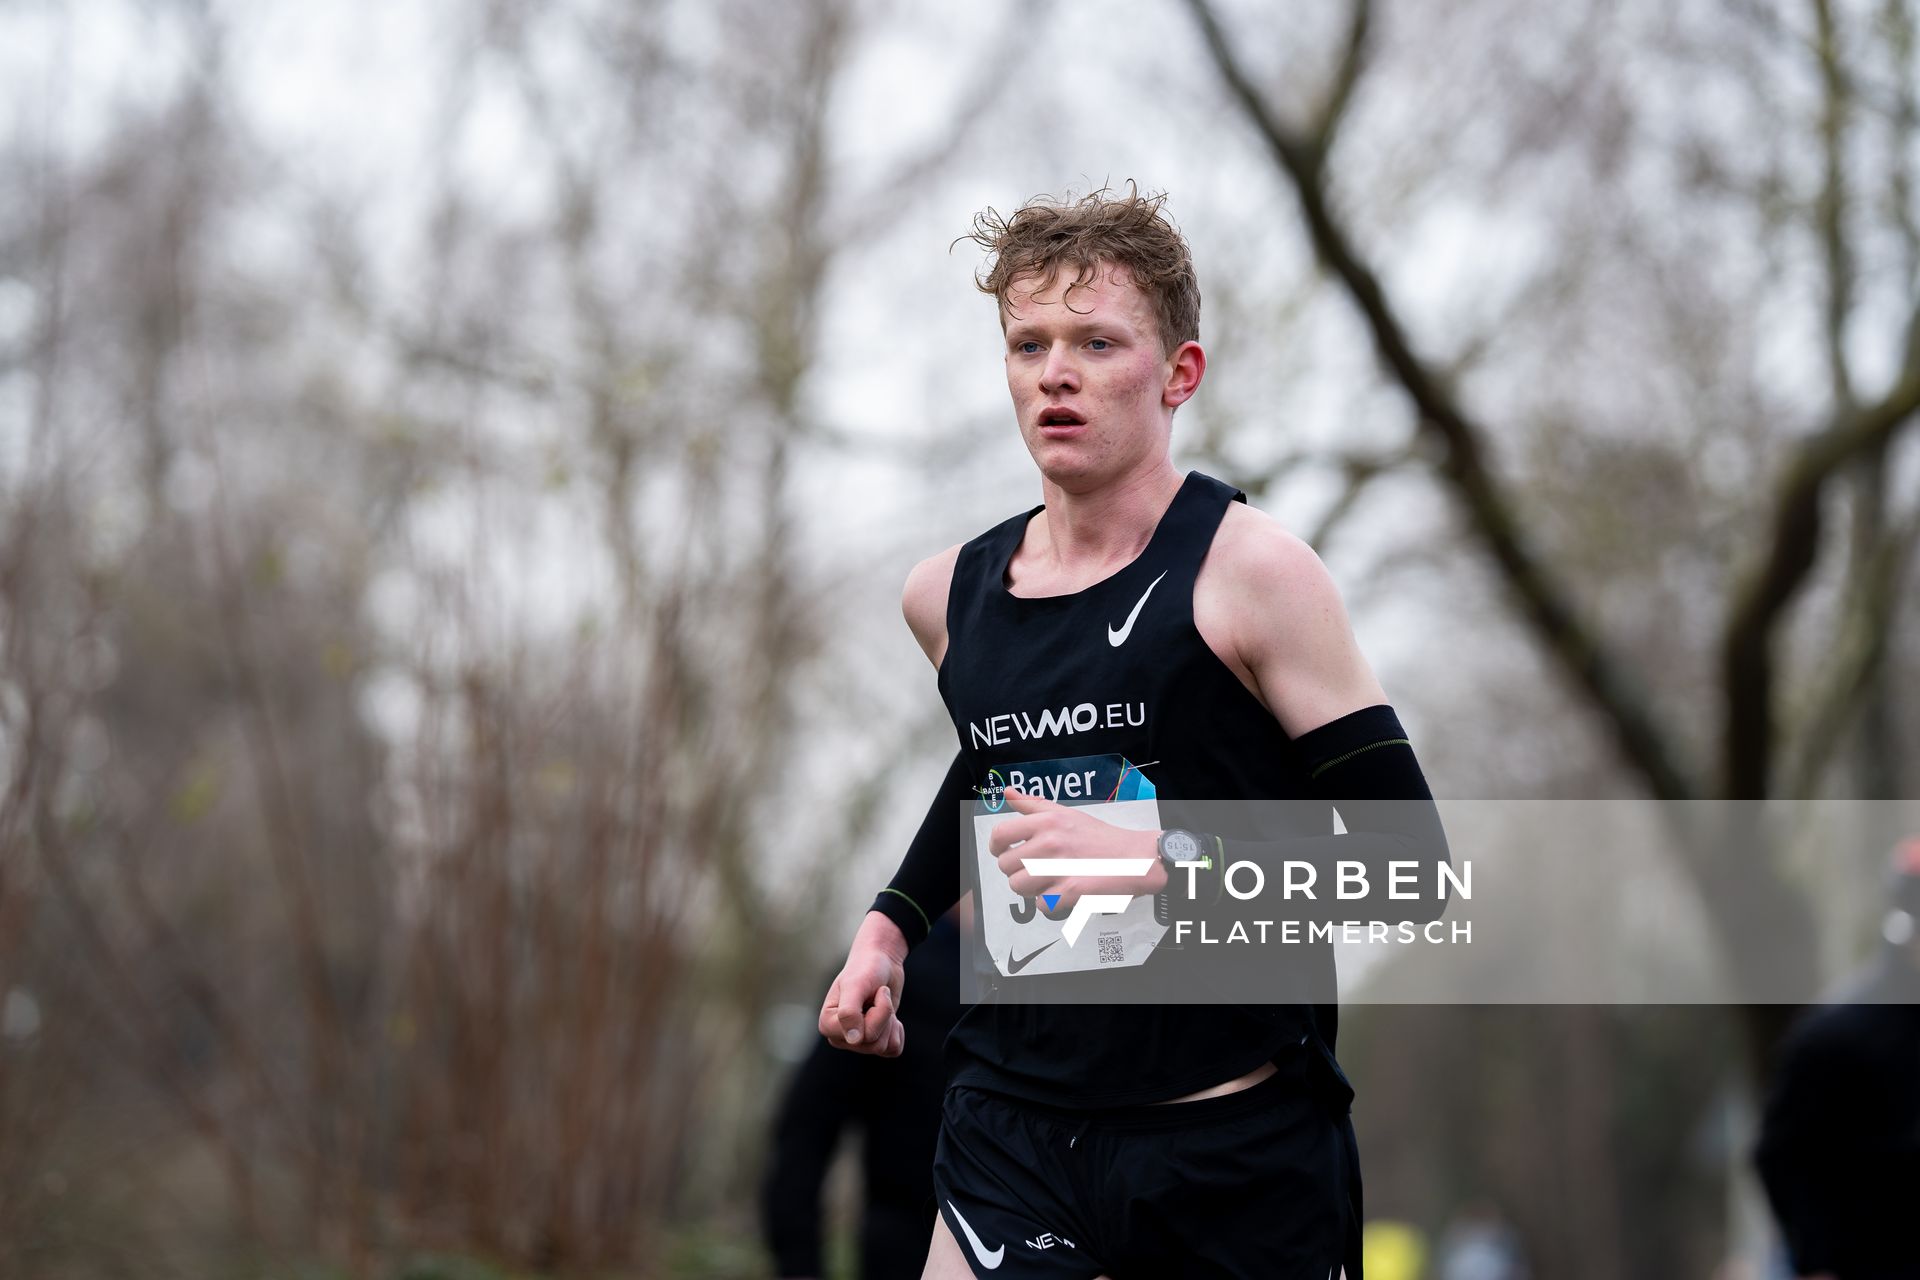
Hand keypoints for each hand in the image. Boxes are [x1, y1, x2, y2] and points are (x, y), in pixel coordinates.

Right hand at [818, 913, 907, 1056]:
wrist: (882, 961)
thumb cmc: (865, 969)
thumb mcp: (855, 985)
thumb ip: (849, 1012)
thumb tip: (853, 1041)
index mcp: (827, 1024)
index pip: (859, 1037)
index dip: (876, 1014)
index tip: (870, 992)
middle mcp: (840, 1037)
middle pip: (872, 1044)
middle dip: (884, 1016)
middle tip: (878, 995)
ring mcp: (858, 1041)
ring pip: (883, 1047)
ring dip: (890, 1020)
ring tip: (881, 1002)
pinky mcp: (875, 1041)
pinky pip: (893, 1050)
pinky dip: (898, 1031)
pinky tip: (890, 1016)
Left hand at [988, 787, 1166, 907]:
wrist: (1137, 858)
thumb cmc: (1102, 838)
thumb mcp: (1067, 813)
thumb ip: (1034, 805)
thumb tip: (1008, 792)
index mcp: (1047, 821)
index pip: (1000, 835)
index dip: (996, 847)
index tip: (1003, 852)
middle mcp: (1050, 842)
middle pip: (1006, 866)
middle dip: (1017, 871)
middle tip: (1036, 870)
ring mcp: (1059, 868)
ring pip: (1019, 888)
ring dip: (1031, 889)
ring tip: (1049, 882)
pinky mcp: (1070, 892)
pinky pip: (1040, 905)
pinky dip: (1050, 904)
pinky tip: (1064, 892)